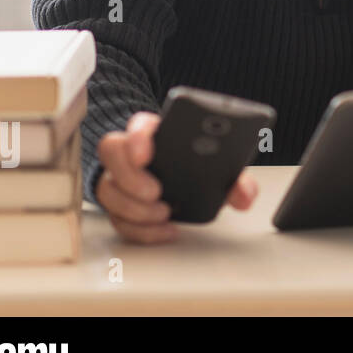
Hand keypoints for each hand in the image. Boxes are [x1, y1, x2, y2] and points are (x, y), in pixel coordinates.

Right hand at [95, 110, 258, 243]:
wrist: (187, 183)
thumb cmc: (200, 170)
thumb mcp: (221, 169)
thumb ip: (237, 179)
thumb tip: (244, 195)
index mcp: (158, 133)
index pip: (139, 123)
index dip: (138, 136)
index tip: (147, 154)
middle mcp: (132, 152)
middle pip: (112, 151)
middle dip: (130, 175)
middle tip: (156, 192)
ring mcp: (120, 178)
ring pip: (108, 189)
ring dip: (134, 207)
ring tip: (164, 213)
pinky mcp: (118, 204)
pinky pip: (116, 218)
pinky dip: (140, 229)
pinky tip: (166, 229)